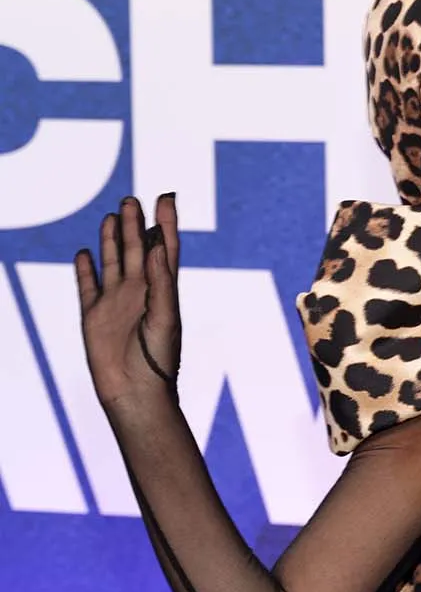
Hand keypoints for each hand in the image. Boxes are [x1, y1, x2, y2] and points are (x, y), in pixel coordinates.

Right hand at [75, 193, 180, 408]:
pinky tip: (84, 253)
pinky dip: (85, 269)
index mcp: (161, 291)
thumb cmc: (157, 361)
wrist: (135, 393)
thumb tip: (157, 246)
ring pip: (113, 262)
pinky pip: (87, 286)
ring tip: (113, 215)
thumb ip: (161, 283)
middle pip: (137, 250)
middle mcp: (139, 293)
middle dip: (135, 224)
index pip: (164, 250)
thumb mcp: (164, 319)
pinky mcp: (93, 315)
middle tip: (132, 199)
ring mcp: (115, 303)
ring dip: (112, 239)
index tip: (166, 198)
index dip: (166, 224)